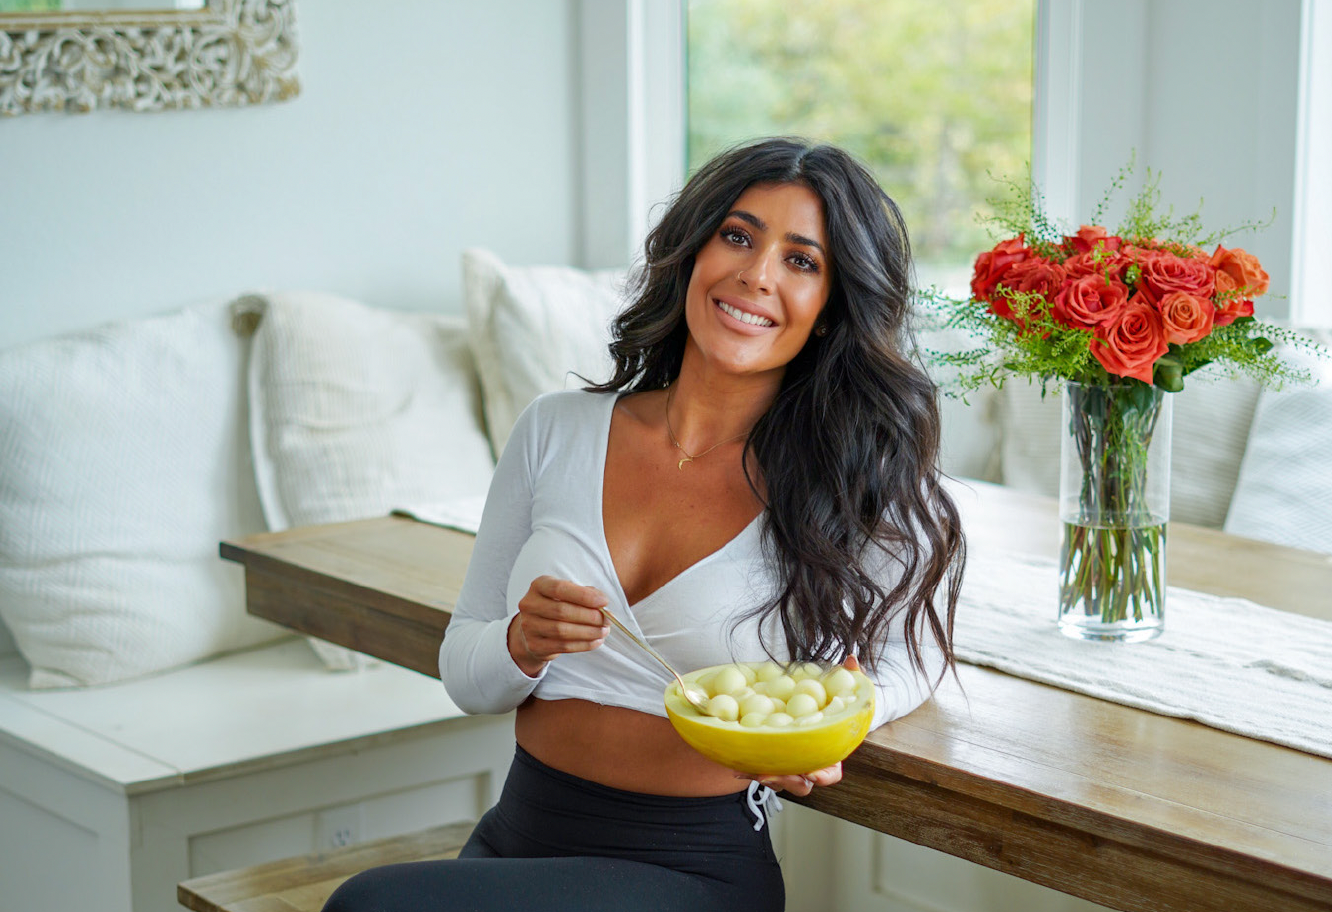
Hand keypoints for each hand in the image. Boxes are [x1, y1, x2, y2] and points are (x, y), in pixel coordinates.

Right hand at [508, 576, 609, 675]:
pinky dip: (584, 644)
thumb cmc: (556, 606)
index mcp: (538, 586)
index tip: (604, 601)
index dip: (584, 595)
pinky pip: (563, 646)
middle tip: (607, 619)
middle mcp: (529, 605)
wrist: (534, 629)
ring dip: (589, 632)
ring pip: (563, 631)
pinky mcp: (535, 646)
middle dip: (590, 616)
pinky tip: (596, 640)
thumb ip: (584, 594)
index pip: (560, 588)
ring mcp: (529, 627)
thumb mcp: (567, 593)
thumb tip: (602, 603)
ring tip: (604, 630)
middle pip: (562, 611)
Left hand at [743, 655, 860, 795]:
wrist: (787, 707)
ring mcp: (786, 767)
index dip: (822, 775)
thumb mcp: (831, 686)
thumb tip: (851, 658)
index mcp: (826, 751)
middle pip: (802, 784)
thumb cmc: (818, 701)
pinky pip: (758, 772)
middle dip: (787, 781)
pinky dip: (748, 769)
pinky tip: (737, 766)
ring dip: (766, 778)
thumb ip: (845, 675)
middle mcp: (806, 764)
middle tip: (772, 773)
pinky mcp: (766, 763)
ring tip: (755, 770)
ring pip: (778, 782)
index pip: (831, 773)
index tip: (810, 772)